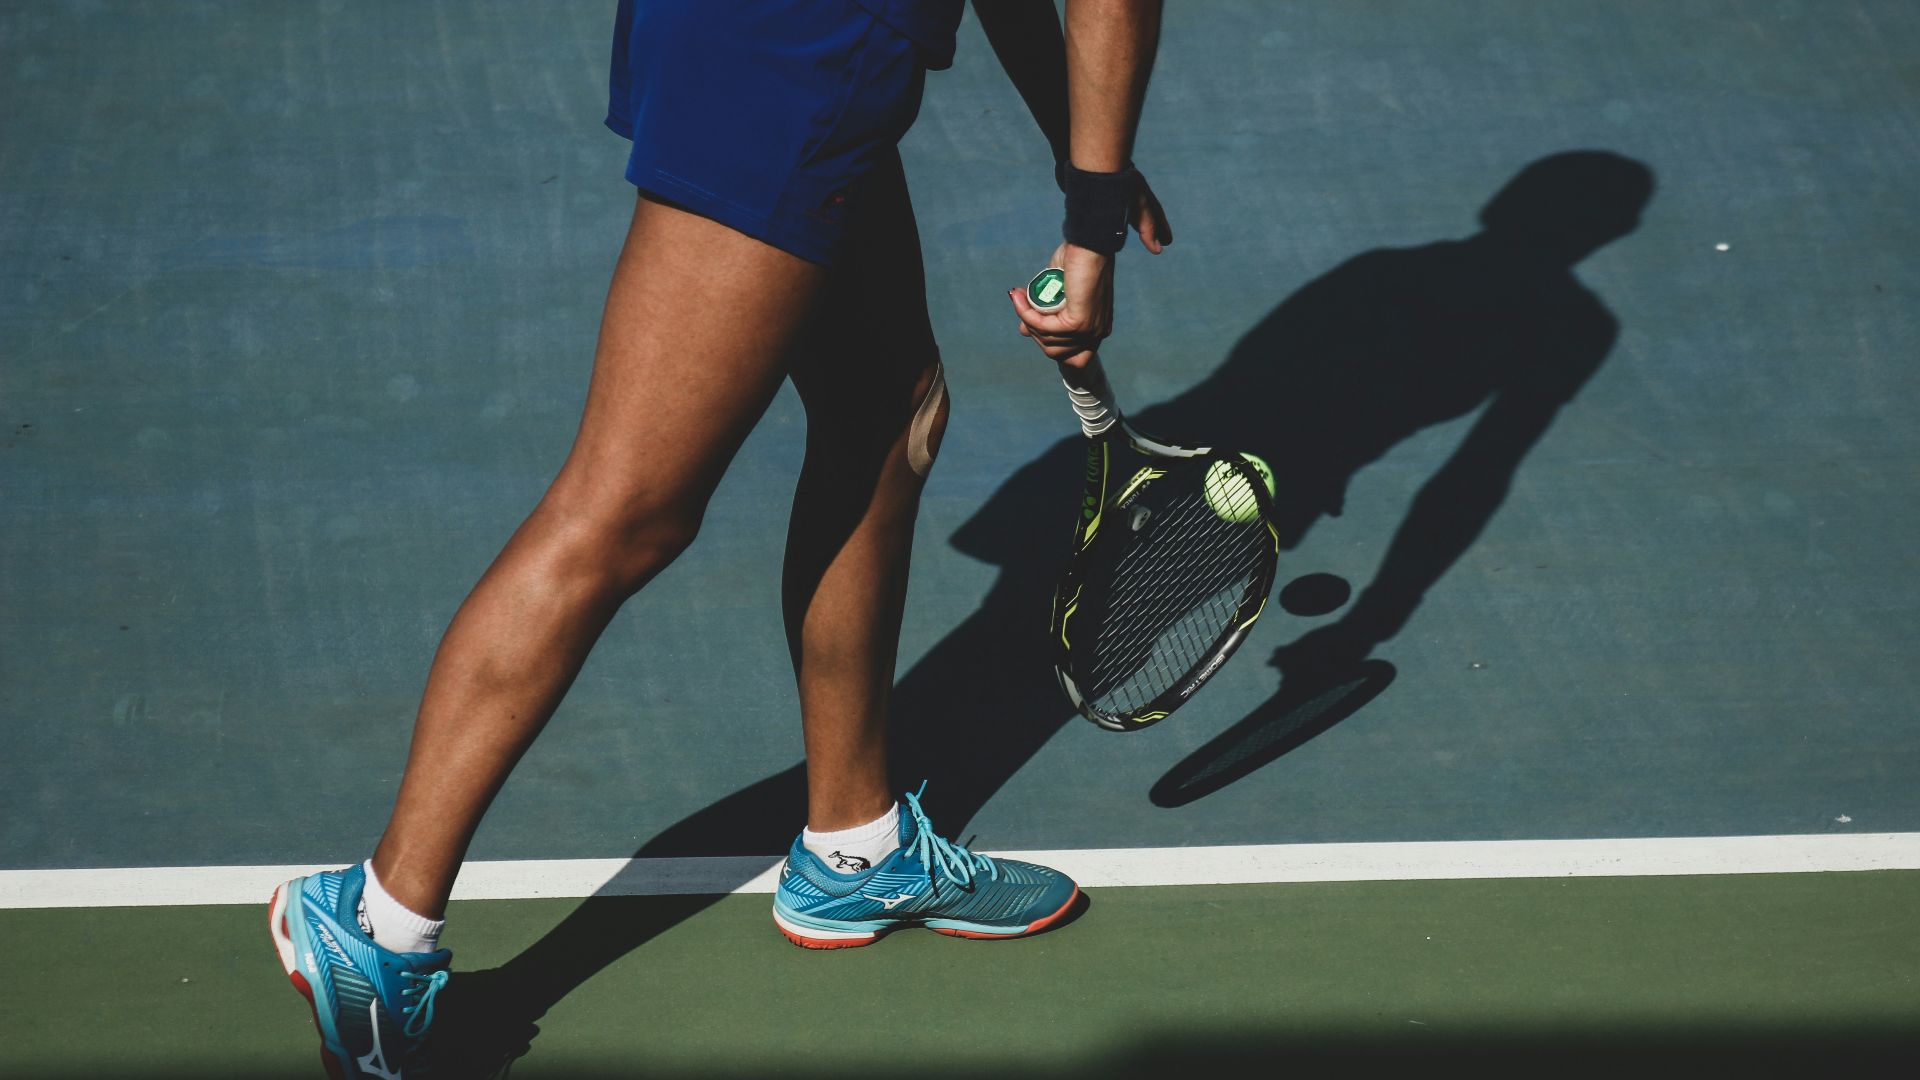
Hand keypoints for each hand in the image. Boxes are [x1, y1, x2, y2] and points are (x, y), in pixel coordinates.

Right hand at [1009, 173, 1172, 368]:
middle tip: (1022, 307)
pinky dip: (1027, 314)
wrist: (1089, 244)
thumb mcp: (1057, 292)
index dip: (1046, 343)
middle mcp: (1097, 334)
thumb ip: (1044, 313)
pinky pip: (1045, 327)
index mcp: (1097, 329)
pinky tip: (1019, 297)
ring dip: (1028, 320)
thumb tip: (1024, 331)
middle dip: (1034, 333)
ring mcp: (1090, 331)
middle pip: (1056, 353)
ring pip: (1048, 341)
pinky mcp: (1079, 323)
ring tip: (1018, 296)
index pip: (1072, 358)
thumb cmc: (1077, 260)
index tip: (1030, 324)